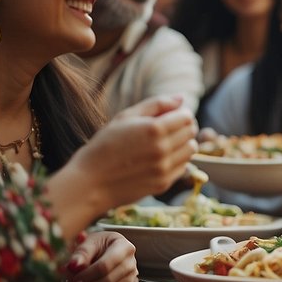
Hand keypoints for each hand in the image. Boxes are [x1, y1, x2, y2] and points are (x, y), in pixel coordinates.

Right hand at [46, 95, 197, 233]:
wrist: (90, 182)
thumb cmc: (105, 145)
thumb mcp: (125, 117)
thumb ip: (156, 104)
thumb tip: (181, 97)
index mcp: (154, 129)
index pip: (187, 117)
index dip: (180, 114)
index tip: (169, 116)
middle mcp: (163, 149)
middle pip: (191, 132)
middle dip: (183, 127)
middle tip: (167, 128)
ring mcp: (165, 168)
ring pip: (191, 149)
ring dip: (183, 143)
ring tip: (164, 143)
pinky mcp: (164, 183)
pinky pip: (184, 166)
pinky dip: (177, 159)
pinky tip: (160, 158)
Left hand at [67, 231, 138, 281]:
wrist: (108, 252)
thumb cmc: (99, 247)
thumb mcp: (89, 242)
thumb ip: (81, 253)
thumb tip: (73, 265)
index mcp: (124, 247)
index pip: (104, 266)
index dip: (86, 276)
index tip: (74, 280)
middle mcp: (132, 263)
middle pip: (108, 281)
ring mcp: (134, 278)